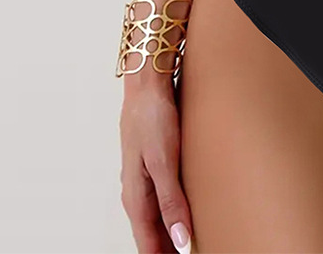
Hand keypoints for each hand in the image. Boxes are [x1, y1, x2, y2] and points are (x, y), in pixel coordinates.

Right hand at [120, 72, 193, 253]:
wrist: (147, 85)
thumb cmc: (152, 118)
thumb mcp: (164, 162)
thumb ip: (171, 202)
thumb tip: (180, 242)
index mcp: (135, 197)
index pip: (147, 243)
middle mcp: (137, 192)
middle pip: (151, 234)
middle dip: (165, 250)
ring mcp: (144, 179)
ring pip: (156, 219)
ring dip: (168, 235)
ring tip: (187, 246)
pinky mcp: (155, 165)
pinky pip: (162, 200)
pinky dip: (171, 214)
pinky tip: (184, 214)